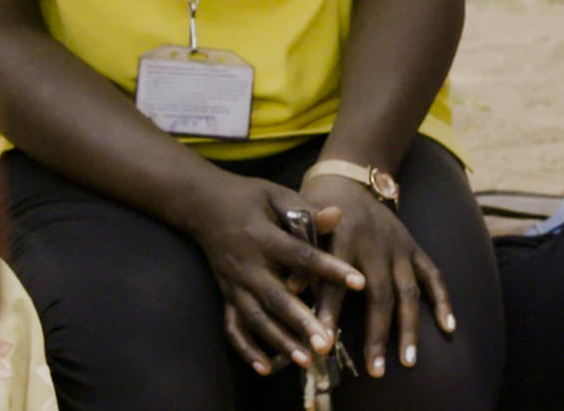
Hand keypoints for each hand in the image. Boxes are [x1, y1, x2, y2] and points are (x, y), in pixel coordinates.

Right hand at [184, 172, 366, 375]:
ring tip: (306, 360)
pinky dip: (246, 349)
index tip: (359, 282)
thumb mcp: (277, 195)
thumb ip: (306, 210)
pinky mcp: (226, 296)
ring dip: (279, 341)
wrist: (204, 205)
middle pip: (276, 297)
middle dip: (301, 322)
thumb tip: (339, 214)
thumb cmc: (250, 197)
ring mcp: (233, 284)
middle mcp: (246, 266)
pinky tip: (265, 368)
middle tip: (327, 342)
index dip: (330, 268)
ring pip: (256, 318)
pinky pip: (233, 327)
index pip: (301, 255)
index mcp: (262, 237)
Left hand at [301, 174, 455, 378]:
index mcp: (344, 237)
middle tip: (374, 370)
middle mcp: (376, 244)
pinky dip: (442, 300)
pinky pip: (433, 275)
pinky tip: (448, 326)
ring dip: (409, 328)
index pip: (337, 281)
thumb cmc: (316, 208)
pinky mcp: (414, 247)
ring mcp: (400, 246)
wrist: (349, 178)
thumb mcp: (300, 224)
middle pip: (379, 294)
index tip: (324, 343)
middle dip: (378, 334)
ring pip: (408, 291)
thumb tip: (287, 290)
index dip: (330, 313)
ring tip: (408, 360)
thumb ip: (299, 255)